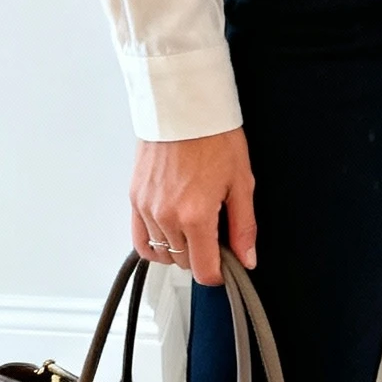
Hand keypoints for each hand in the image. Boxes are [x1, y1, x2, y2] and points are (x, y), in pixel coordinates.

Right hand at [131, 127, 256, 286]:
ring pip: (162, 253)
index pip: (203, 270)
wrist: (184, 106)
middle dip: (202, 256)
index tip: (225, 267)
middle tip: (215, 235)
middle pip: (183, 262)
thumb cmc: (213, 136)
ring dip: (180, 249)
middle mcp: (166, 216)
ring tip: (194, 227)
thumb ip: (243, 226)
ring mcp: (146, 208)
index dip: (218, 274)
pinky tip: (171, 232)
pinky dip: (155, 244)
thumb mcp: (241, 182)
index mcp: (195, 215)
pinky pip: (140, 240)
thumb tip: (246, 257)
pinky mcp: (134, 198)